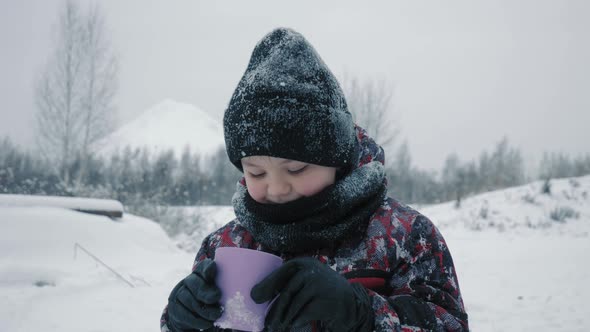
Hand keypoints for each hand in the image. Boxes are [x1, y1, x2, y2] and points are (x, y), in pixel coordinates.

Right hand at [166, 259, 222, 331]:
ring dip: (204, 310)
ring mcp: (180, 293)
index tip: (212, 269)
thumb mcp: (220, 292)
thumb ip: (229, 289)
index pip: (204, 266)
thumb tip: (250, 293)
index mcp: (202, 273)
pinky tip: (206, 323)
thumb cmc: (213, 301)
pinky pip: (185, 314)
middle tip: (216, 298)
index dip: (207, 267)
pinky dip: (197, 320)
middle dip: (205, 291)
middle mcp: (190, 281)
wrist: (192, 315)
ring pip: (190, 300)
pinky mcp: (175, 307)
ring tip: (216, 315)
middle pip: (195, 283)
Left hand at [251, 257, 372, 330]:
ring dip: (283, 318)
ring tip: (276, 326)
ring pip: (294, 304)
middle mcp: (312, 271)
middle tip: (265, 321)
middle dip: (274, 308)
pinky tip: (293, 325)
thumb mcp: (306, 280)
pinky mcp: (325, 300)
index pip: (282, 272)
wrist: (350, 301)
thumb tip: (257, 295)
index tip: (255, 297)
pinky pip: (304, 313)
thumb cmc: (321, 291)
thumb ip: (288, 283)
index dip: (267, 284)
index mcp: (304, 263)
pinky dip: (297, 321)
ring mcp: (319, 285)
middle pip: (287, 291)